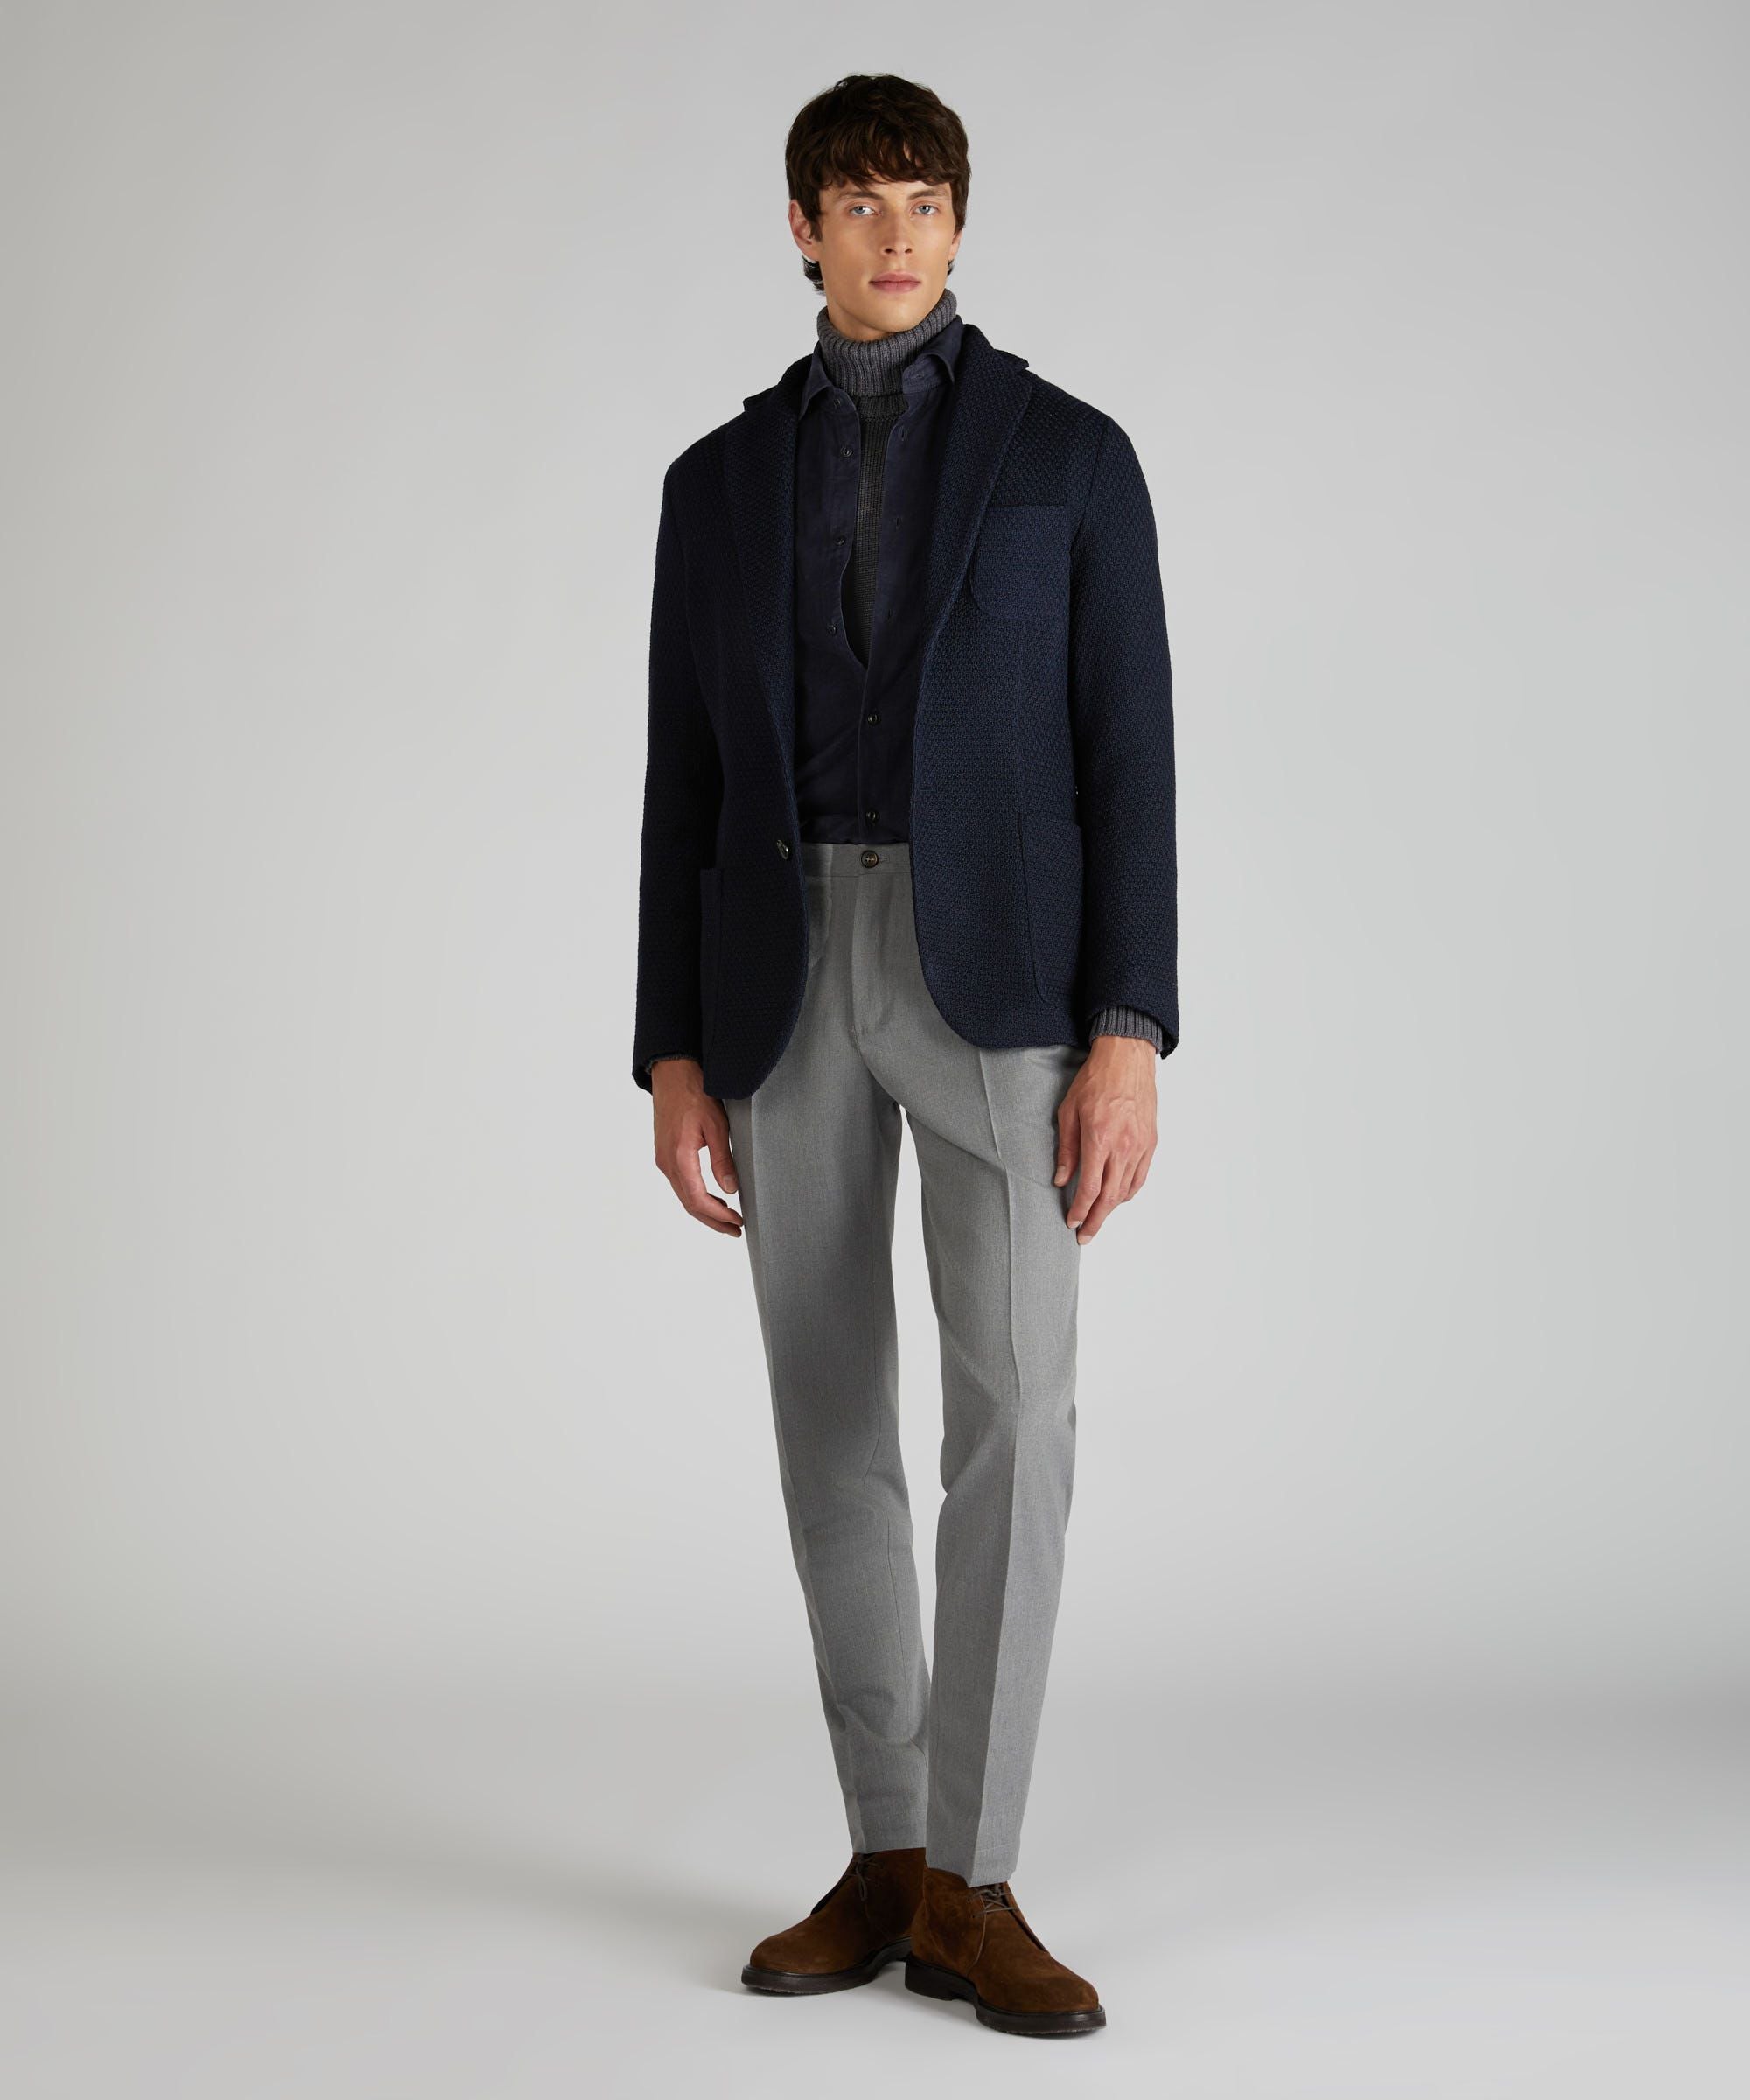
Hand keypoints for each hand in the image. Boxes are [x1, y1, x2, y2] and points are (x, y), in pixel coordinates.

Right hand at [650, 1060, 742, 1235]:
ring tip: (727, 1217)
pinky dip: (696, 1195)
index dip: (718, 1216)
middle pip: (689, 1204)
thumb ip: (722, 1160)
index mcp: (679, 1157)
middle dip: (713, 1220)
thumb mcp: (716, 1126)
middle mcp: (667, 1162)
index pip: (698, 1199)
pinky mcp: (665, 1153)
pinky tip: (712, 1196)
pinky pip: (681, 1183)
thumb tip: (730, 1189)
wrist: (672, 1073)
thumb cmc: (694, 1093)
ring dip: (705, 1209)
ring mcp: (663, 1159)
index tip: (737, 1222)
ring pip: (684, 1195)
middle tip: (734, 1229)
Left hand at [1053, 1035, 1156, 1242]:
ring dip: (1112, 1210)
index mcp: (1099, 1138)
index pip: (1090, 1187)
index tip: (1071, 1222)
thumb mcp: (1068, 1111)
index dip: (1080, 1209)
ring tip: (1098, 1220)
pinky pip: (1140, 1176)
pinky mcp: (1151, 1141)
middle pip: (1110, 1196)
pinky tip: (1118, 1198)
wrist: (1127, 1058)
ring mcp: (1140, 1145)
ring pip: (1127, 1190)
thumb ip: (1066, 1149)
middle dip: (1096, 1219)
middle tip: (1085, 1235)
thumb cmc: (1095, 1080)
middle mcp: (1123, 1145)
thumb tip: (1062, 1179)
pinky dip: (1129, 1192)